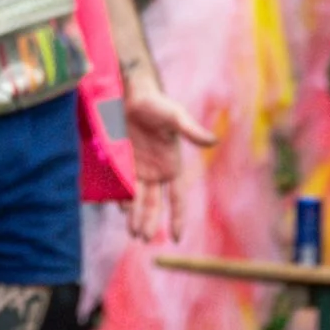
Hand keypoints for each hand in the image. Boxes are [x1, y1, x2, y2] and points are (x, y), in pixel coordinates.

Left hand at [124, 78, 218, 245]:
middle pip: (154, 204)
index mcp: (172, 167)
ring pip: (136, 199)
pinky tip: (116, 207)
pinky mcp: (120, 162)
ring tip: (132, 231)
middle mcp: (155, 172)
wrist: (130, 92)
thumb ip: (190, 130)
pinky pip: (119, 185)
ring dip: (134, 215)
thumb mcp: (175, 117)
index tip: (177, 238)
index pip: (177, 199)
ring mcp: (137, 169)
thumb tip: (213, 140)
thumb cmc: (156, 104)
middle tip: (143, 238)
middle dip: (149, 222)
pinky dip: (118, 197)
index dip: (178, 218)